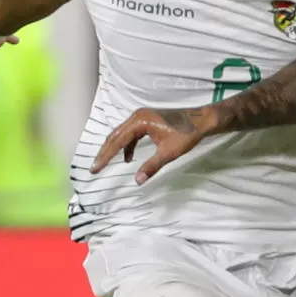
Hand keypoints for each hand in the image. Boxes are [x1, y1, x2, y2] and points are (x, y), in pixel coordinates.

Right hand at [92, 106, 213, 181]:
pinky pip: (130, 133)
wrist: (201, 121)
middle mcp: (137, 116)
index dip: (105, 156)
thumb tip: (138, 181)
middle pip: (115, 136)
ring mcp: (142, 117)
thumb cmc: (187, 134)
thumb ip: (151, 166)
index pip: (117, 141)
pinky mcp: (147, 120)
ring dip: (114, 149)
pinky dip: (126, 146)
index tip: (95, 168)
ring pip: (121, 134)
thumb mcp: (168, 153)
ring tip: (106, 163)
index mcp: (140, 121)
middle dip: (104, 153)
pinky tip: (128, 158)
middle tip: (94, 167)